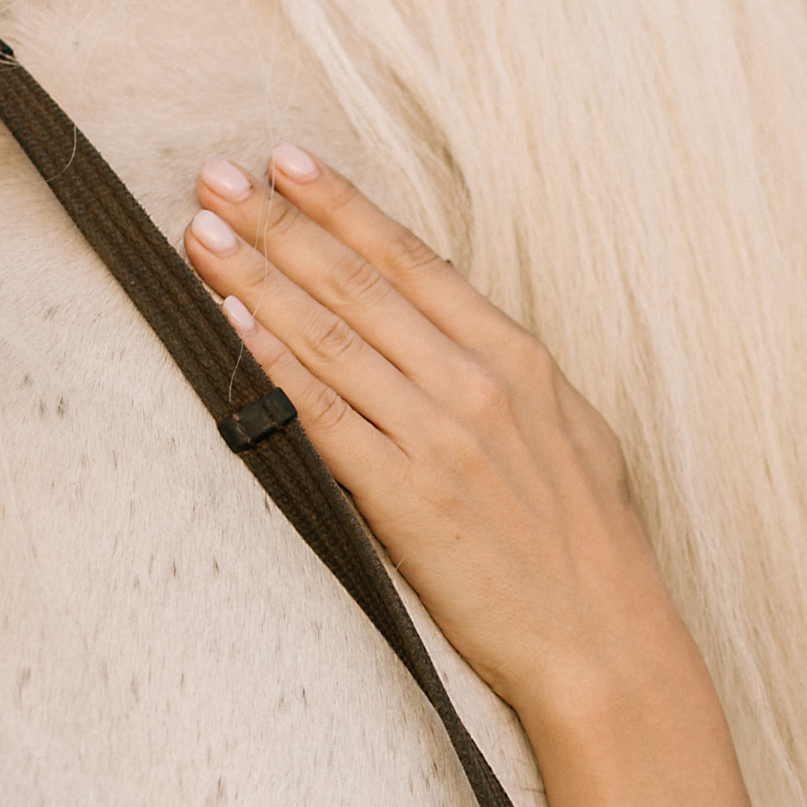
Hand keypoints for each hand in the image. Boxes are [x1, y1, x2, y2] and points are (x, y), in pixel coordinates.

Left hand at [180, 147, 685, 725]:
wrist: (604, 642)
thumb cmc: (591, 549)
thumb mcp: (574, 437)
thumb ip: (516, 384)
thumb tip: (463, 347)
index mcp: (520, 361)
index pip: (414, 263)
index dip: (344, 208)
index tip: (288, 164)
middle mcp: (477, 384)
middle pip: (359, 285)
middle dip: (279, 224)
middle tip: (214, 178)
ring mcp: (441, 438)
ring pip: (330, 338)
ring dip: (256, 279)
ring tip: (201, 234)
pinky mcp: (406, 499)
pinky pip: (324, 417)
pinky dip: (273, 366)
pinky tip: (229, 325)